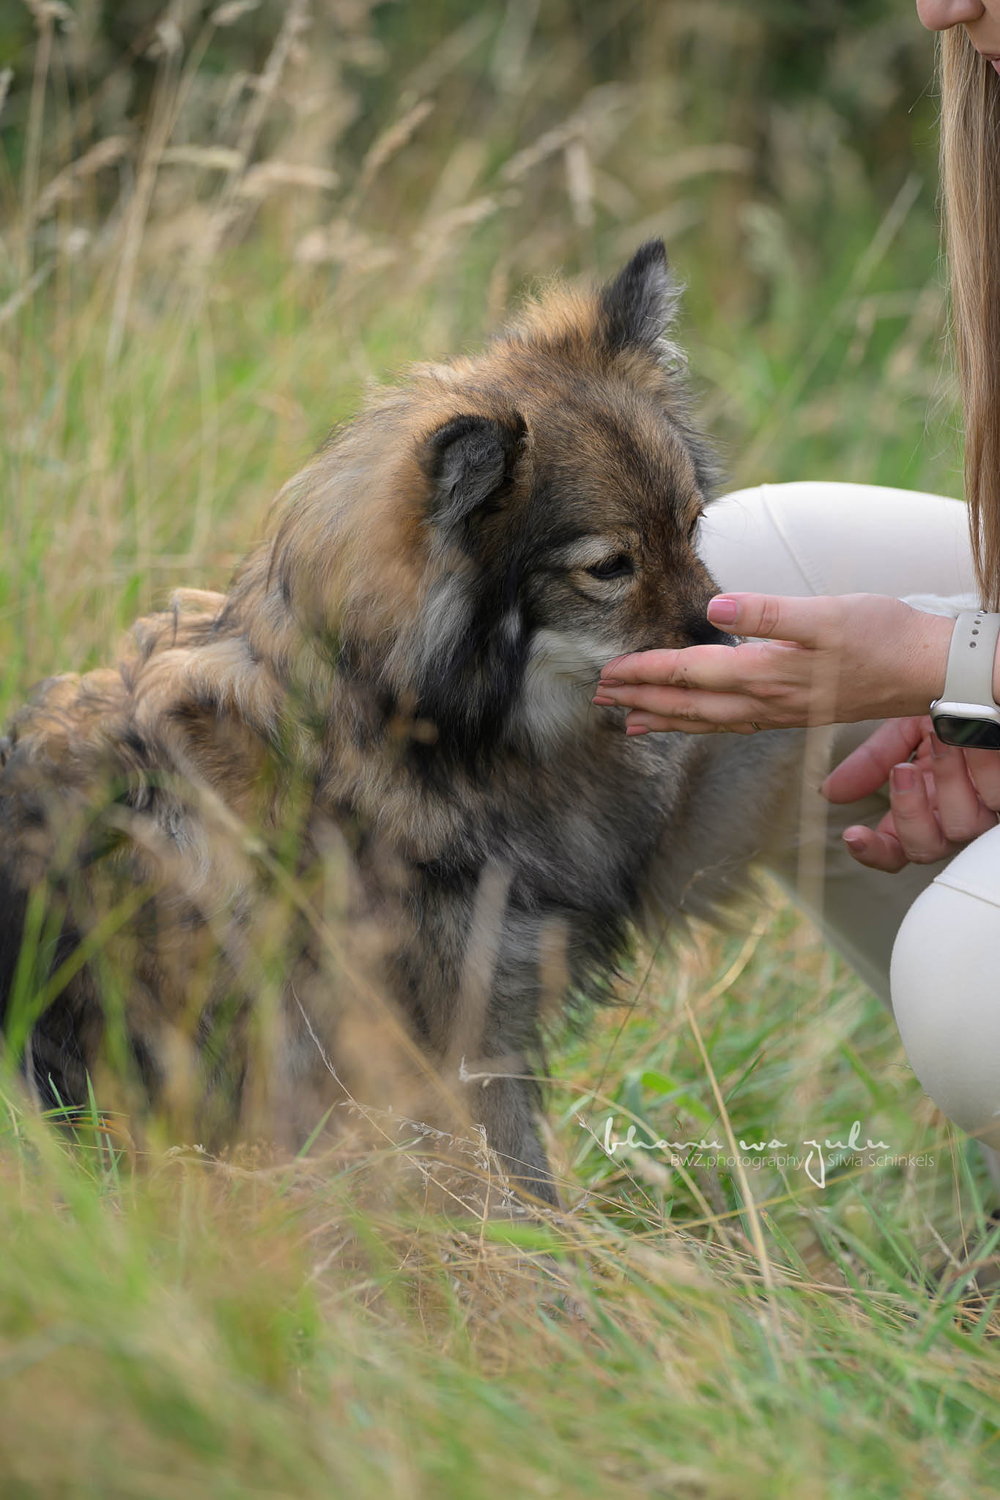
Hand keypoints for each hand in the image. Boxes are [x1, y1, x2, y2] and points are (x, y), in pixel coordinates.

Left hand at [593, 593, 954, 735]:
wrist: (926, 671)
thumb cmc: (881, 635)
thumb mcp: (827, 614)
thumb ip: (769, 612)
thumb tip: (717, 608)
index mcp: (765, 672)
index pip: (689, 673)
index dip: (646, 671)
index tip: (607, 672)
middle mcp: (764, 700)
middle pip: (687, 703)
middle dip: (639, 699)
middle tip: (597, 699)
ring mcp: (776, 712)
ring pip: (705, 721)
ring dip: (663, 719)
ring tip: (626, 722)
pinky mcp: (788, 713)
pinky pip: (729, 725)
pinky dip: (698, 726)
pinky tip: (687, 724)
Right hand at [821, 715, 999, 872]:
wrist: (982, 681)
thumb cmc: (953, 705)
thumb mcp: (903, 730)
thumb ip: (870, 761)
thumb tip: (829, 791)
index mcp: (920, 805)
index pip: (892, 848)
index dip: (871, 851)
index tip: (852, 834)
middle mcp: (951, 814)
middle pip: (923, 849)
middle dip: (908, 811)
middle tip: (902, 770)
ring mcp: (984, 808)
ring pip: (963, 826)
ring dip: (948, 778)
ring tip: (945, 735)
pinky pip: (995, 796)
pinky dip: (981, 762)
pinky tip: (973, 732)